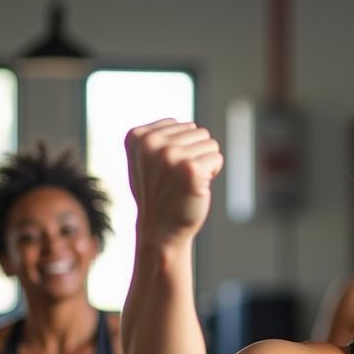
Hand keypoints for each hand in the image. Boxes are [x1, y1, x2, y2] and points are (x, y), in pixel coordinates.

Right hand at [124, 119, 223, 244]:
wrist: (160, 229)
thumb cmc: (158, 194)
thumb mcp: (145, 160)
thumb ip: (158, 138)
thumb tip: (186, 125)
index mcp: (137, 136)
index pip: (180, 124)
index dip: (181, 147)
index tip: (167, 170)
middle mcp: (152, 143)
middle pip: (197, 131)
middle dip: (195, 154)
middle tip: (180, 178)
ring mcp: (171, 155)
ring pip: (209, 143)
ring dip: (204, 163)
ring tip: (187, 182)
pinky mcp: (191, 169)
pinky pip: (217, 157)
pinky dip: (213, 172)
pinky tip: (197, 186)